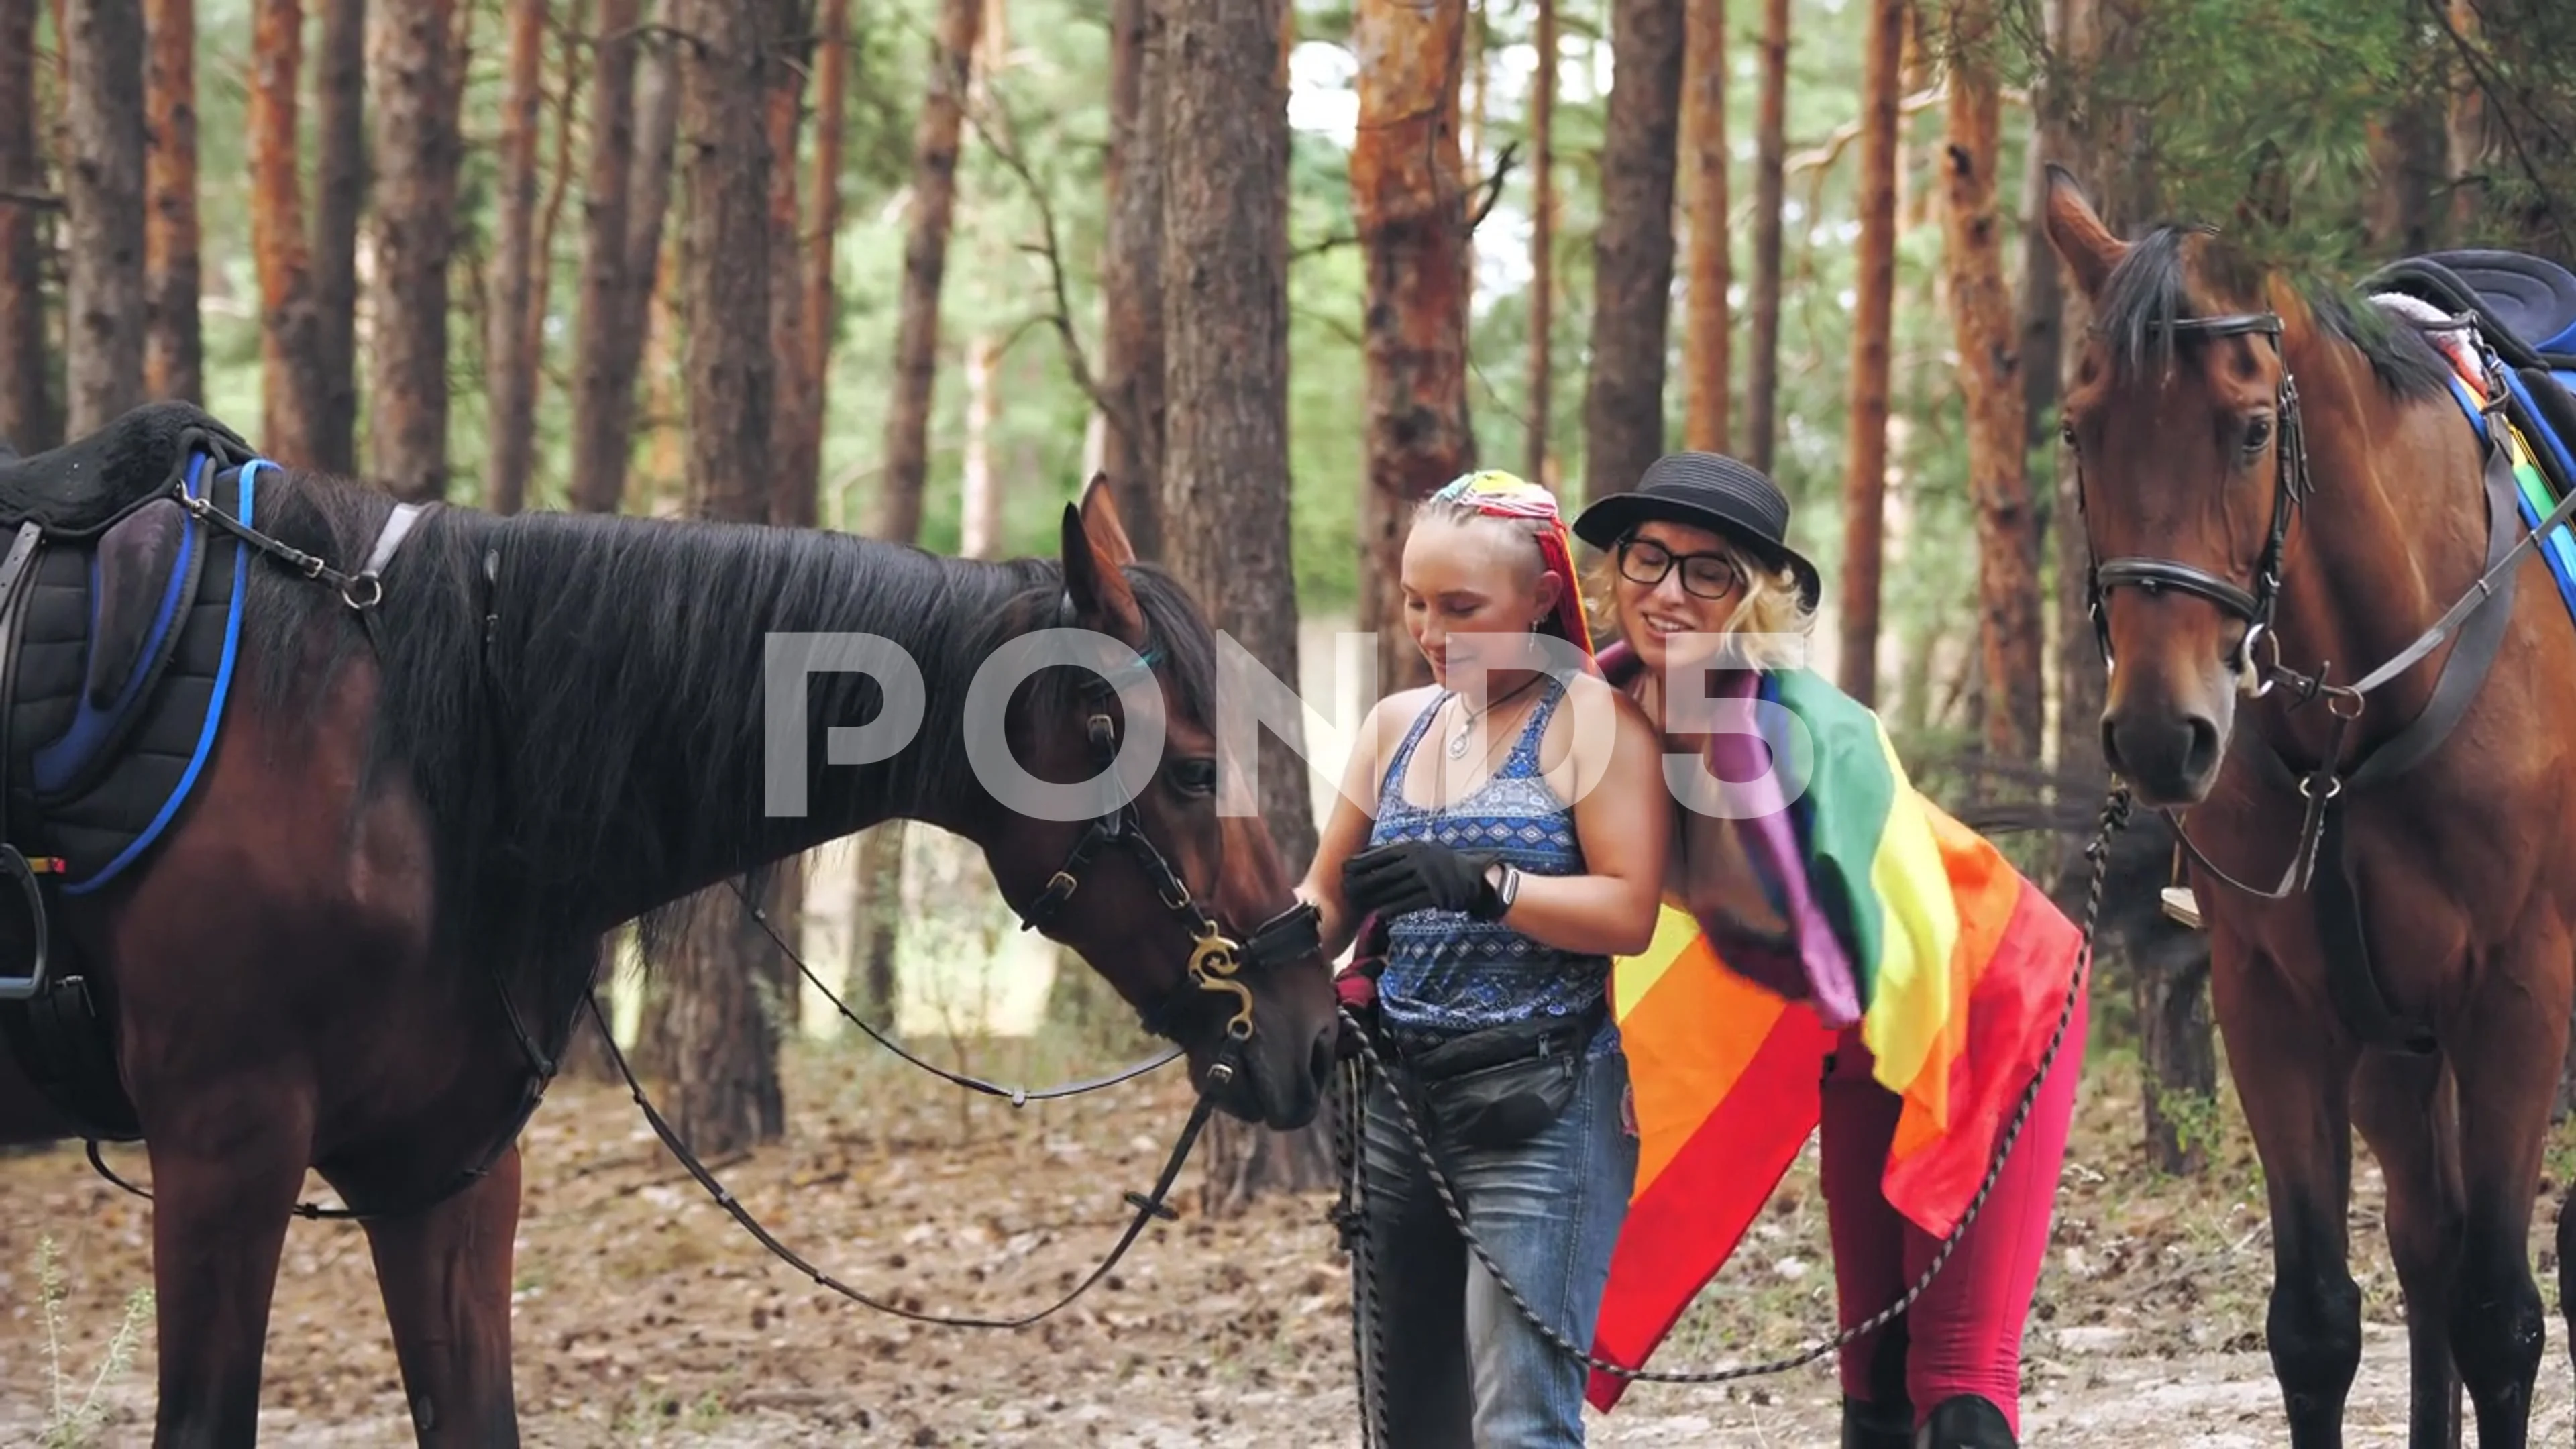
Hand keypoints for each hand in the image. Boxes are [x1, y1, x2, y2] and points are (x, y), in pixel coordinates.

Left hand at [1342, 840, 1502, 919]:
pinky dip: (1393, 908)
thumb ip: (1399, 854)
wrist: (1475, 878)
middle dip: (1363, 882)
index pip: (1381, 854)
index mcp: (1414, 847)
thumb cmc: (1443, 865)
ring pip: (1394, 889)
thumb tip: (1368, 853)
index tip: (1345, 869)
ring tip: (1359, 903)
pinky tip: (1380, 914)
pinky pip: (1408, 903)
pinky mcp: (1434, 895)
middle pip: (1383, 873)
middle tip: (1347, 889)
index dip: (1361, 862)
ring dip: (1375, 897)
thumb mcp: (1423, 851)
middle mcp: (1418, 860)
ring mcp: (1427, 877)